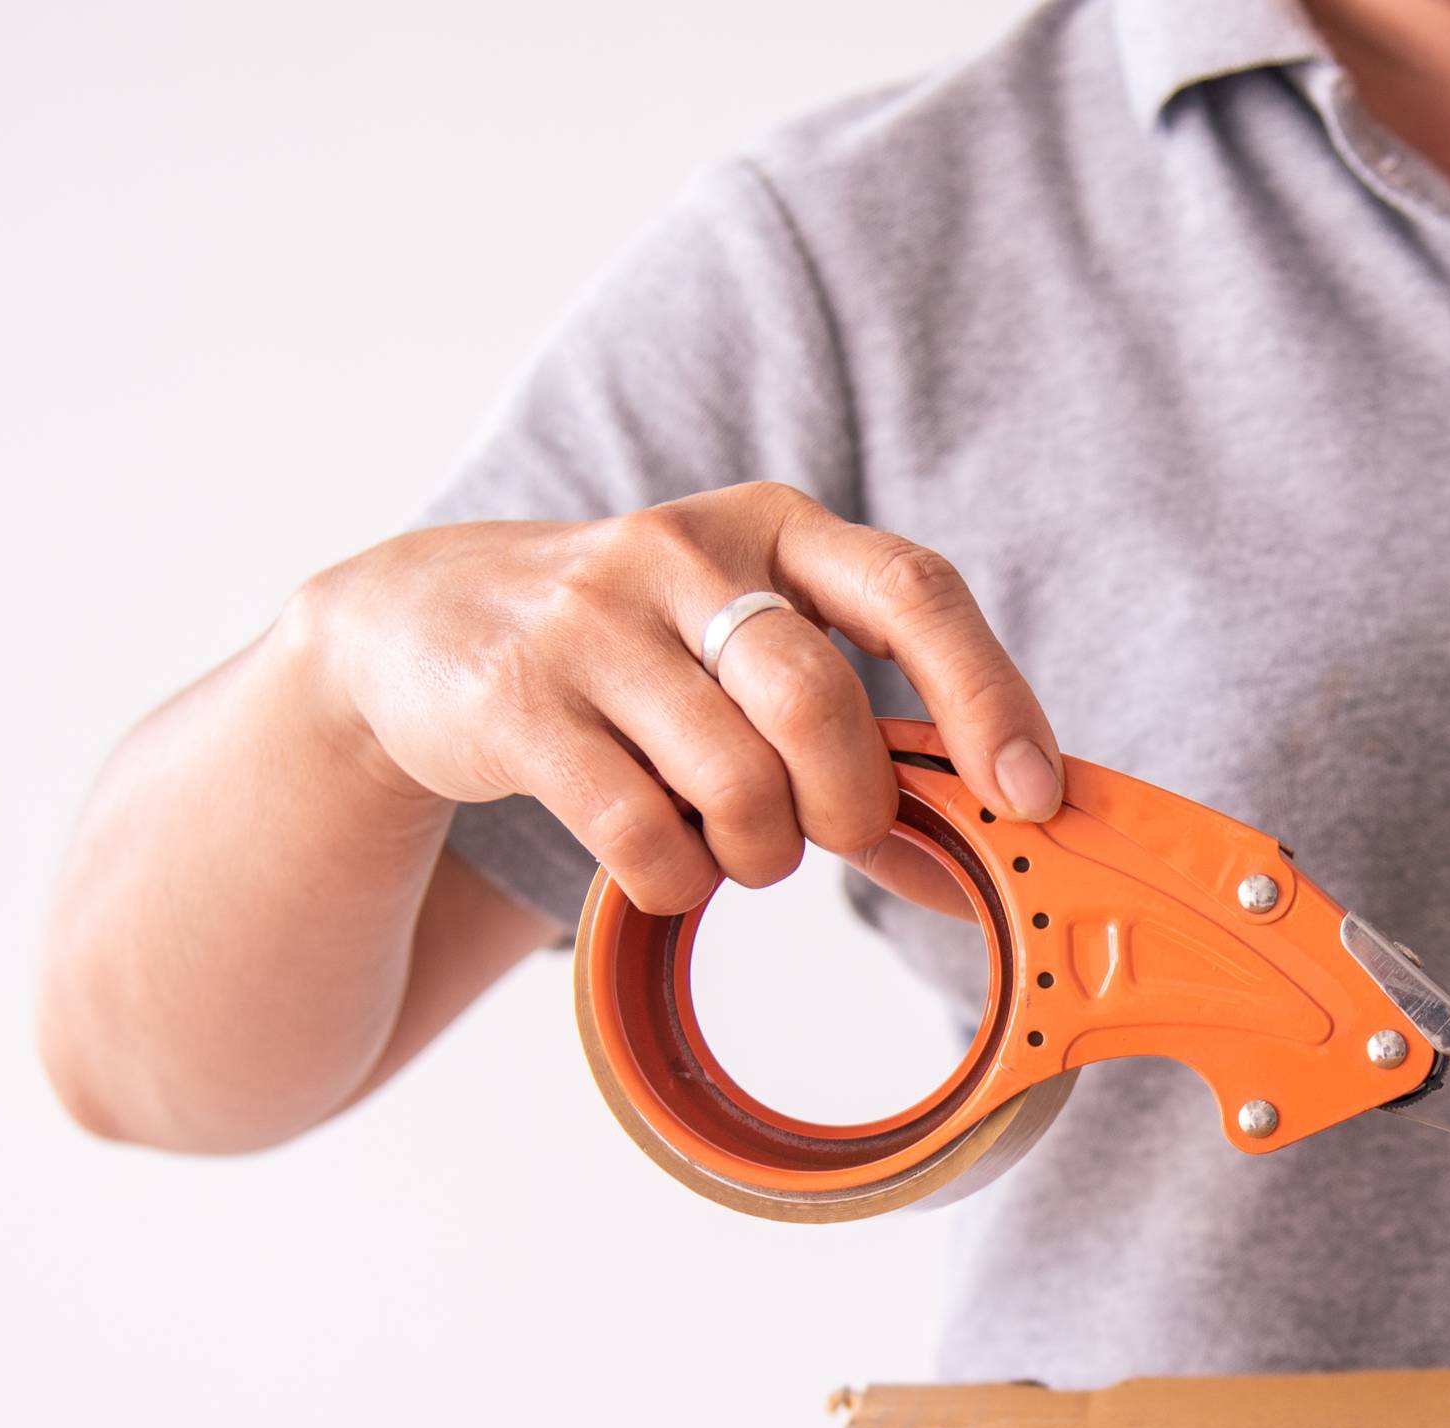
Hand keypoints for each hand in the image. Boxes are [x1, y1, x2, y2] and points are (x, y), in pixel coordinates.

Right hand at [294, 484, 1054, 916]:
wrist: (418, 626)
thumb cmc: (631, 654)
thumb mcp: (744, 656)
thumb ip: (860, 738)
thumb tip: (985, 859)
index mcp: (776, 526)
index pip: (914, 591)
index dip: (987, 696)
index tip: (1030, 793)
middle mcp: (687, 551)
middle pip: (822, 707)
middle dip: (847, 808)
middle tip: (822, 834)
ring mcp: (593, 619)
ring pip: (736, 781)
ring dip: (757, 854)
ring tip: (728, 844)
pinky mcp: (517, 698)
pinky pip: (640, 832)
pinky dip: (673, 879)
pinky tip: (659, 862)